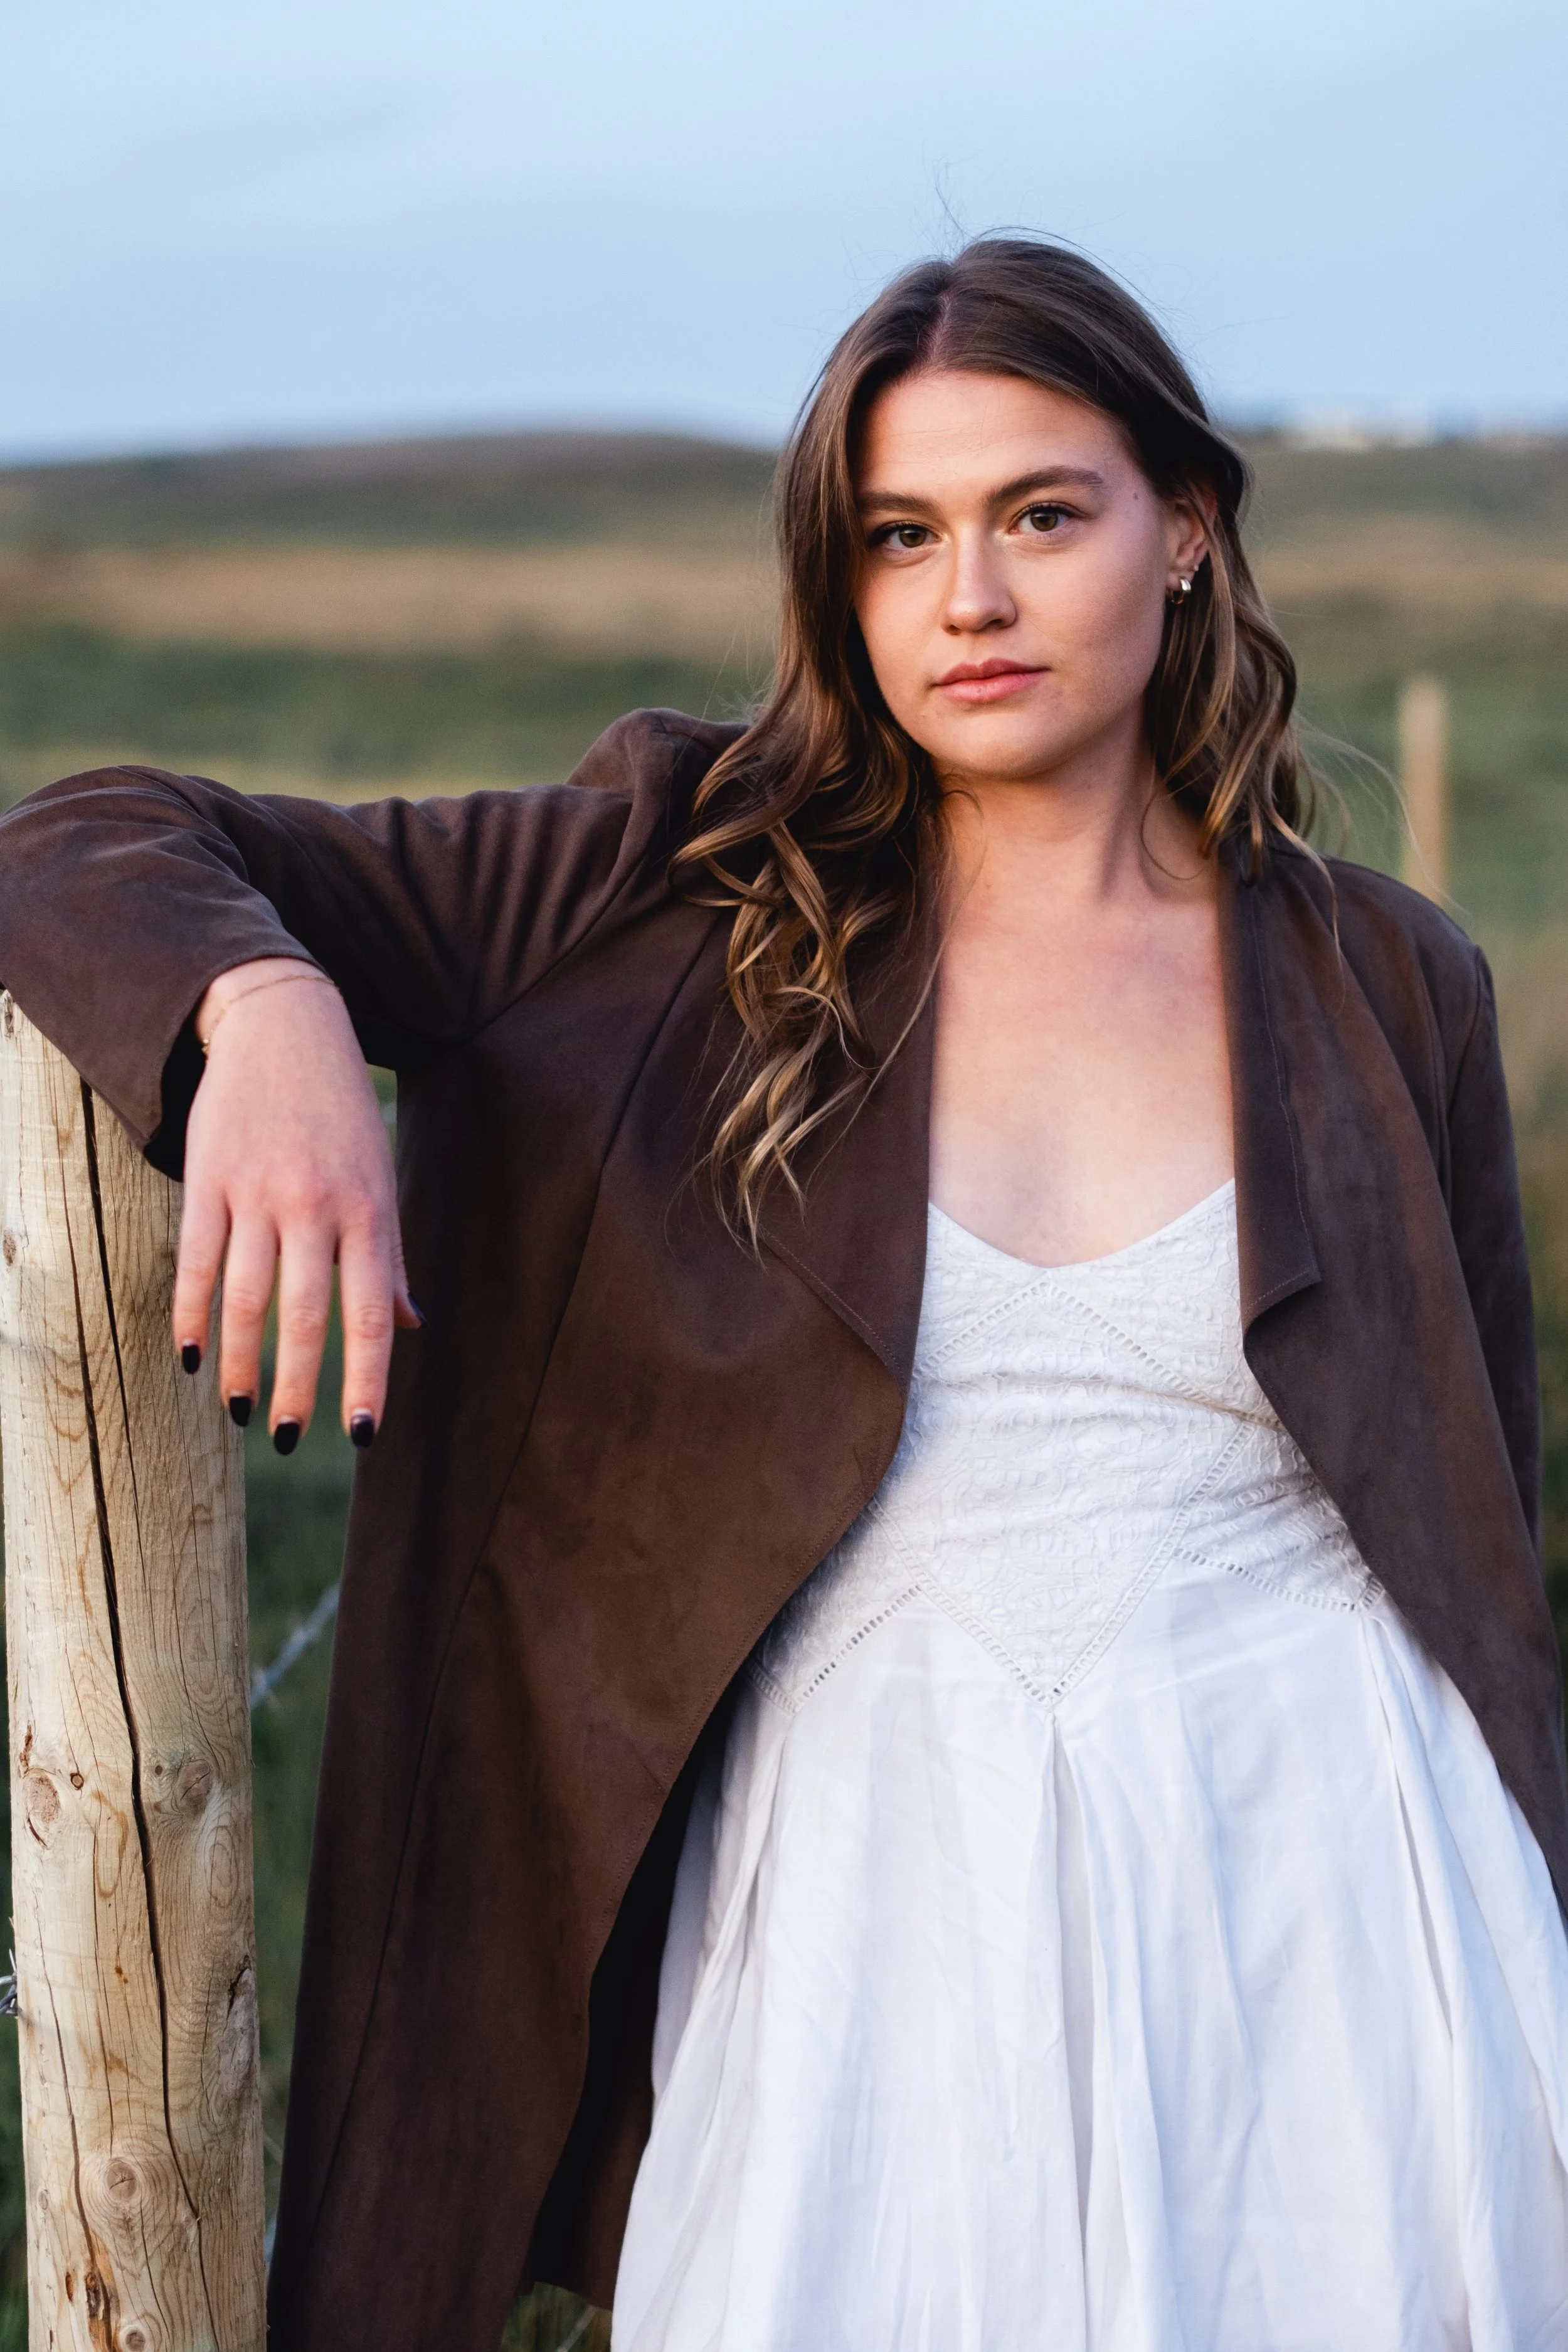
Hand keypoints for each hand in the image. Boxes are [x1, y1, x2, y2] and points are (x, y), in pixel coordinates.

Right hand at [173, 957, 421, 1448]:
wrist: (285, 1029)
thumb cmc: (341, 1119)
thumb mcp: (379, 1181)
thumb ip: (388, 1259)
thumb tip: (408, 1328)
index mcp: (368, 1214)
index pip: (368, 1316)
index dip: (366, 1381)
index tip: (362, 1435)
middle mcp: (315, 1207)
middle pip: (304, 1317)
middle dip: (295, 1388)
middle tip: (287, 1438)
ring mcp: (259, 1193)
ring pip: (246, 1297)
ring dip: (239, 1363)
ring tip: (237, 1409)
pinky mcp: (209, 1179)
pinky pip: (198, 1260)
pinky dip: (193, 1314)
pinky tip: (193, 1356)